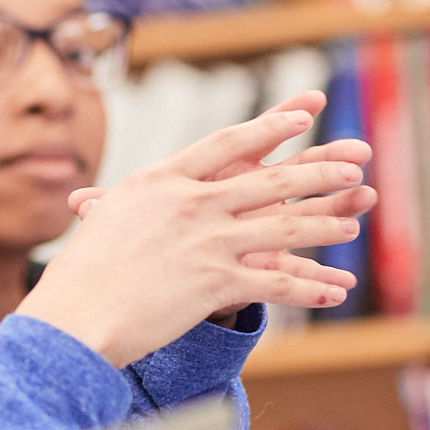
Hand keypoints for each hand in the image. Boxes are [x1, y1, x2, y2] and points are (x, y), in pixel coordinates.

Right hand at [19, 98, 377, 367]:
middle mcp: (191, 203)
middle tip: (354, 163)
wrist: (75, 314)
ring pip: (283, 227)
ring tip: (354, 221)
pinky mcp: (215, 282)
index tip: (303, 114)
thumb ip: (125, 199)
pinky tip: (336, 290)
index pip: (228, 143)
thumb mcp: (106, 217)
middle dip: (318, 170)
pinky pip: (276, 283)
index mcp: (163, 178)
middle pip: (269, 180)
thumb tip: (113, 192)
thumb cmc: (81, 271)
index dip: (270, 128)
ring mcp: (207, 241)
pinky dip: (311, 288)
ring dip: (325, 223)